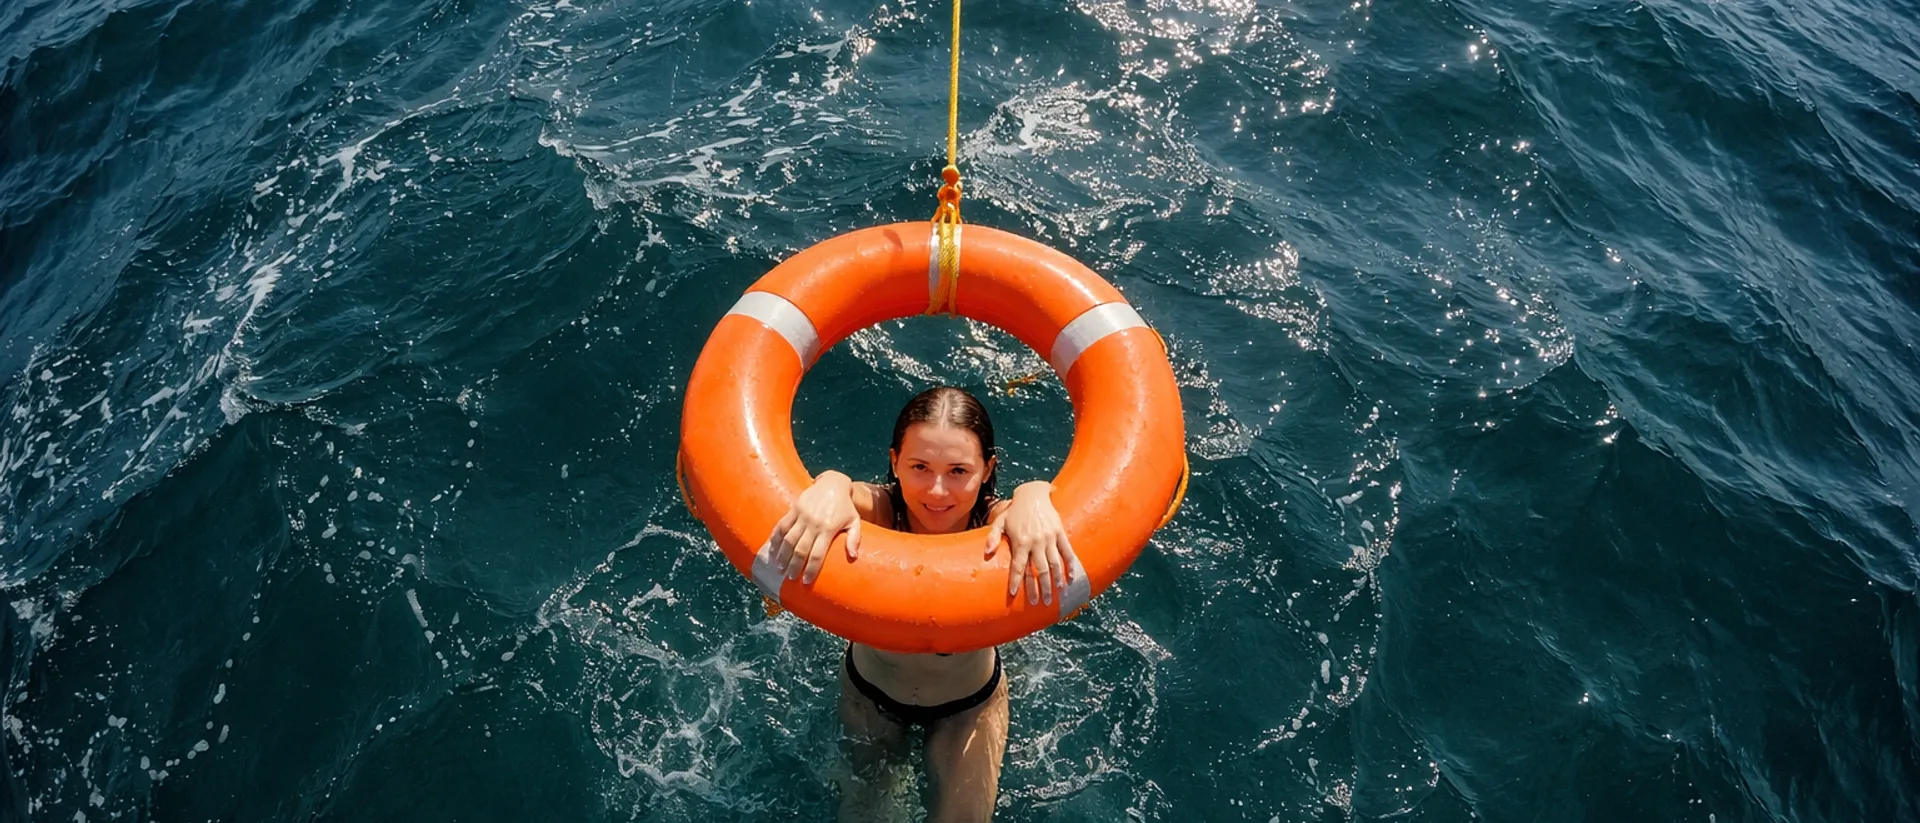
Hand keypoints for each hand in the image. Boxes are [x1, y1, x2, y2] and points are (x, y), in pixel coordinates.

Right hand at [767, 471, 862, 583]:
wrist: (833, 483)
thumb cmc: (845, 507)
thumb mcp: (855, 522)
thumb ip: (855, 539)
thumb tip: (853, 557)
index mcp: (828, 528)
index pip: (818, 554)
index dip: (811, 569)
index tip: (805, 581)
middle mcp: (814, 522)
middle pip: (800, 549)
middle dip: (794, 565)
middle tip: (790, 577)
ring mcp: (802, 515)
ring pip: (788, 539)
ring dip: (782, 555)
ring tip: (778, 567)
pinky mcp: (794, 508)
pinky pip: (782, 525)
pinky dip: (775, 538)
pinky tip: (772, 549)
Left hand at [983, 481, 1075, 605]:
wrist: (1034, 493)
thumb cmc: (1015, 510)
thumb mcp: (1000, 521)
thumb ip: (993, 537)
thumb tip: (987, 552)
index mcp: (1020, 541)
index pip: (1018, 567)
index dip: (1015, 582)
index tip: (1013, 595)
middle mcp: (1036, 541)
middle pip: (1038, 570)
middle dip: (1038, 588)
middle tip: (1037, 602)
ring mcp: (1050, 537)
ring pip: (1054, 564)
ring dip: (1055, 581)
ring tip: (1055, 594)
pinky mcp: (1060, 532)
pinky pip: (1067, 551)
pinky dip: (1070, 565)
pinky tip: (1071, 577)